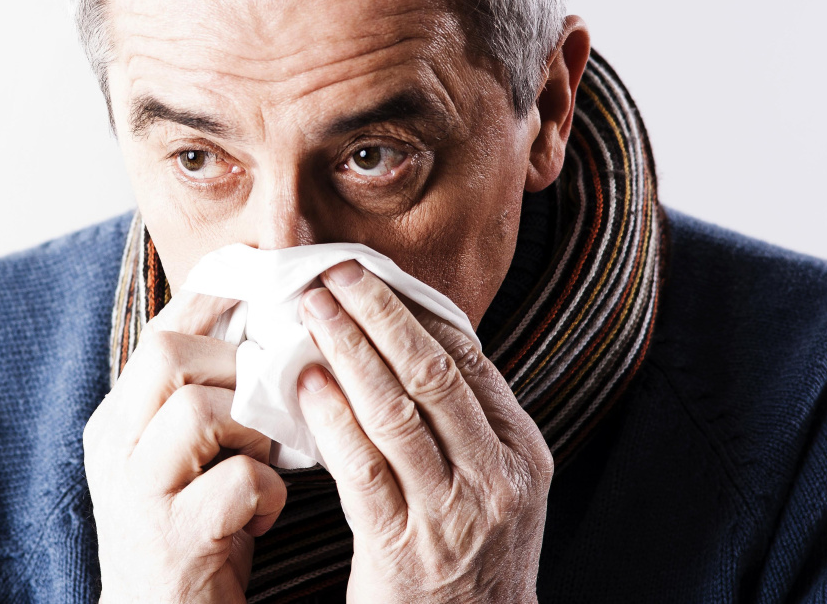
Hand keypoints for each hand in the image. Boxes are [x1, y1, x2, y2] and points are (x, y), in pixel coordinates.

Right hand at [84, 291, 286, 603]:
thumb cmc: (190, 534)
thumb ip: (203, 398)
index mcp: (116, 420)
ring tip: (264, 459)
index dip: (212, 299)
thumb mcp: (182, 458)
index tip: (260, 282)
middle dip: (235, 363)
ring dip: (253, 426)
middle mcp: (114, 448)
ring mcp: (137, 494)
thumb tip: (258, 323)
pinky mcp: (173, 540)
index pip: (157, 331)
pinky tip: (262, 514)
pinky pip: (236, 479)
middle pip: (167, 354)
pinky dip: (267, 490)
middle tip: (266, 398)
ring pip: (198, 407)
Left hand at [296, 260, 552, 603]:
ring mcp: (452, 514)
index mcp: (520, 451)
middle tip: (334, 273)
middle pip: (431, 372)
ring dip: (348, 350)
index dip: (412, 309)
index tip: (369, 274)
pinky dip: (331, 416)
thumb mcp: (493, 484)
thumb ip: (464, 420)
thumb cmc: (470, 554)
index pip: (466, 359)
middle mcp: (496, 478)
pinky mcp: (401, 547)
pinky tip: (305, 382)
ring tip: (312, 310)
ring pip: (394, 411)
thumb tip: (407, 337)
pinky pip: (361, 467)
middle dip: (378, 313)